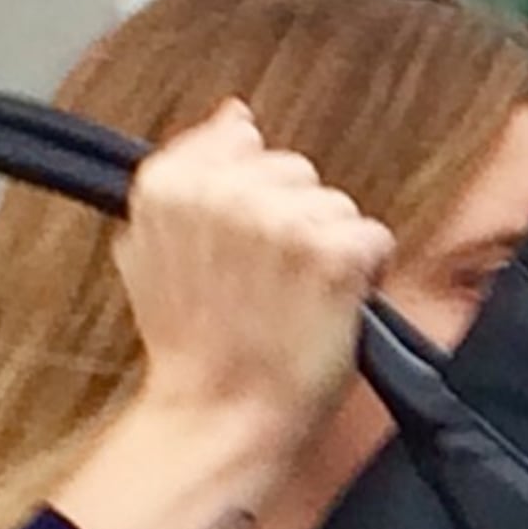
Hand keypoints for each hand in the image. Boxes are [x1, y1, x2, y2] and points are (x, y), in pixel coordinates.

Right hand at [118, 102, 391, 433]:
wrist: (223, 412)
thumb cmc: (195, 345)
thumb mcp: (153, 248)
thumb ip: (189, 172)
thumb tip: (233, 115)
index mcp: (171, 183)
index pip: (242, 141)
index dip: (256, 194)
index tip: (247, 243)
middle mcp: (225, 190)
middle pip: (296, 171)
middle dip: (297, 217)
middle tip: (273, 279)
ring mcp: (282, 219)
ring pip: (338, 204)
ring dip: (332, 247)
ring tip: (298, 297)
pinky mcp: (334, 253)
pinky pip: (374, 237)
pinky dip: (366, 271)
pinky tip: (333, 304)